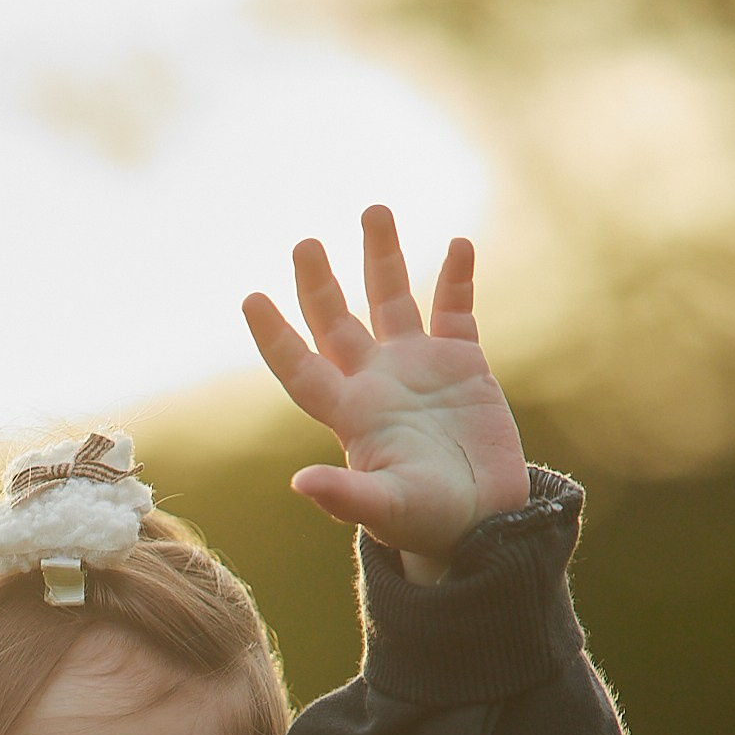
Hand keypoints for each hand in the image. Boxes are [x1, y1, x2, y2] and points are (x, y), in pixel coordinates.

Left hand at [243, 204, 529, 581]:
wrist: (483, 523)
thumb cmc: (427, 524)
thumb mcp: (386, 512)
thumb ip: (346, 496)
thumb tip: (300, 482)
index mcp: (351, 414)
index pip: (301, 368)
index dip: (274, 337)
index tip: (250, 299)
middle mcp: (377, 382)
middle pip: (337, 321)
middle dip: (319, 282)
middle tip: (304, 243)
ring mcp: (419, 368)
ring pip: (392, 299)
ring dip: (384, 257)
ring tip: (374, 210)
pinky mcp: (463, 363)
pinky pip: (456, 309)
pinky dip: (457, 278)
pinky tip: (458, 245)